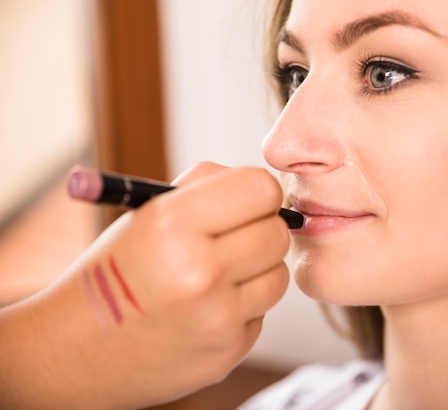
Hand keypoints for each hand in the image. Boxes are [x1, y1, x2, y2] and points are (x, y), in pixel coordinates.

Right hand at [0, 163, 290, 409]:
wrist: (77, 350)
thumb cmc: (115, 272)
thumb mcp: (145, 214)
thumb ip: (206, 187)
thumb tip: (266, 189)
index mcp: (172, 225)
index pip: (261, 188)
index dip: (258, 192)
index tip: (248, 201)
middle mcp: (198, 272)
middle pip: (277, 233)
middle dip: (260, 230)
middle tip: (232, 238)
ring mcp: (216, 318)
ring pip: (278, 275)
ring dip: (256, 271)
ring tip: (217, 275)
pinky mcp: (227, 353)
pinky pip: (262, 312)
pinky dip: (242, 307)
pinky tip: (207, 309)